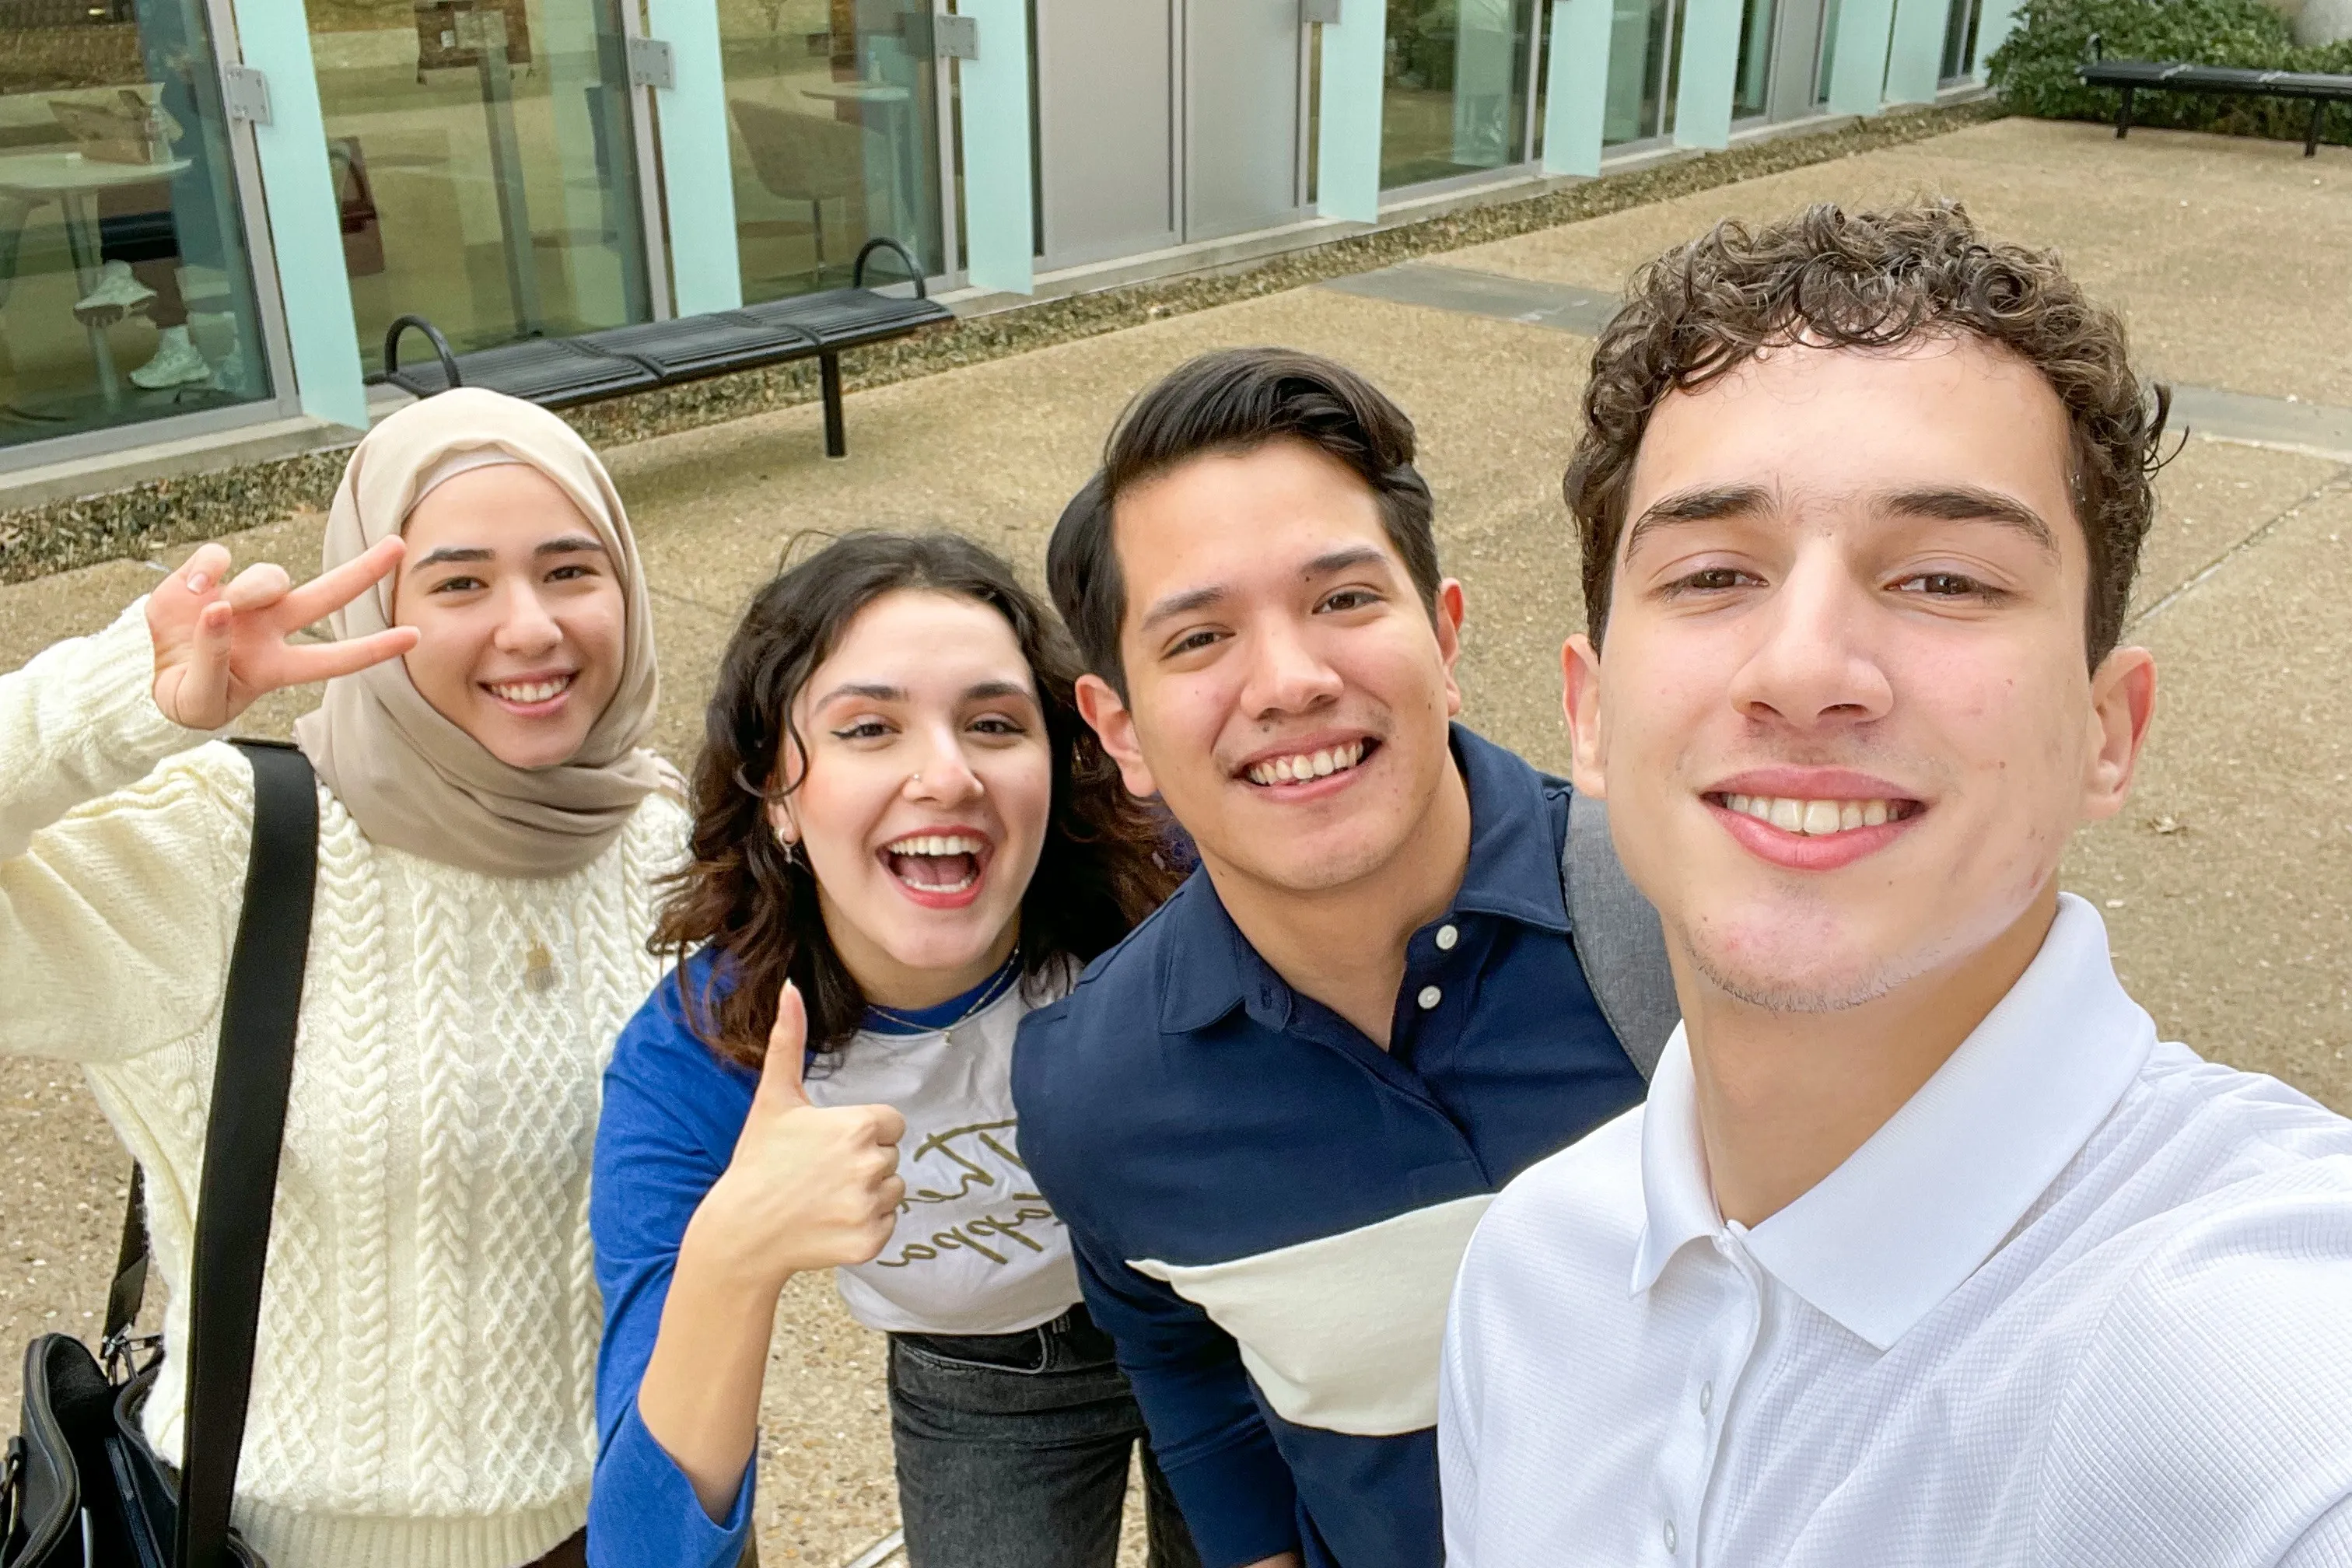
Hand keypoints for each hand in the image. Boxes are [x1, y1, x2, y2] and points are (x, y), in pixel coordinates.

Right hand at [147, 538, 419, 729]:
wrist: (148, 677)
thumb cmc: (190, 694)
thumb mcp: (200, 698)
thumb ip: (211, 661)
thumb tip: (217, 609)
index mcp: (278, 666)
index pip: (335, 658)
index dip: (374, 649)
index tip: (415, 637)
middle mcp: (270, 628)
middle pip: (328, 594)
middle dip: (364, 570)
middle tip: (399, 546)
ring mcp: (241, 600)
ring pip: (271, 575)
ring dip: (253, 589)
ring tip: (216, 611)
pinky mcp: (206, 578)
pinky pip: (220, 556)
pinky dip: (209, 566)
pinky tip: (195, 585)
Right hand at [689, 980, 906, 1291]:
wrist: (741, 1231)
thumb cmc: (759, 1160)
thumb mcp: (775, 1098)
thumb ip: (790, 1039)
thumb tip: (790, 986)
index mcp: (860, 1125)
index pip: (890, 1123)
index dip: (862, 1131)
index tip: (828, 1143)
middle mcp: (872, 1164)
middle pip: (891, 1156)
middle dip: (862, 1162)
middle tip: (819, 1172)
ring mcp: (871, 1206)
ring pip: (892, 1191)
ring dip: (866, 1194)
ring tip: (823, 1197)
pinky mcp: (871, 1241)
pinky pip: (886, 1224)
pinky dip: (863, 1227)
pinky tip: (828, 1222)